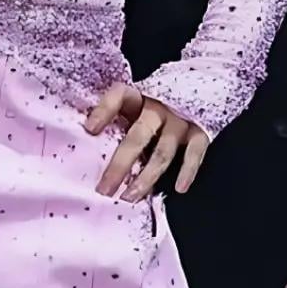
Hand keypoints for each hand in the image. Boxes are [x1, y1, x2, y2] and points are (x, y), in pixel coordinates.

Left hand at [86, 84, 208, 200]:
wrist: (195, 90)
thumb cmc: (152, 107)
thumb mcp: (133, 105)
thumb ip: (114, 118)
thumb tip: (87, 137)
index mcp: (137, 96)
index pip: (118, 96)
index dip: (103, 111)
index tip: (89, 130)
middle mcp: (158, 107)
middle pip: (137, 136)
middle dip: (120, 165)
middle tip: (105, 189)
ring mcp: (179, 120)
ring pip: (162, 152)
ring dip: (146, 177)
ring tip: (129, 197)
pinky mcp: (199, 132)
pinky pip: (194, 153)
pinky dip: (188, 171)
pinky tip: (179, 188)